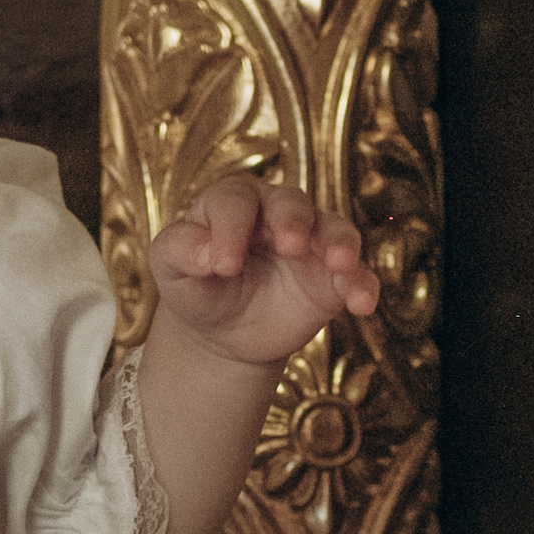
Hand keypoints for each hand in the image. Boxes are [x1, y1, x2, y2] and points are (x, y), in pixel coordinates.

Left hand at [149, 175, 379, 367]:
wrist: (223, 331)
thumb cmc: (196, 286)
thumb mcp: (171, 269)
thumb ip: (178, 250)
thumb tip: (206, 252)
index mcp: (234, 202)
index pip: (235, 202)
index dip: (231, 229)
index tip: (223, 266)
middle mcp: (278, 213)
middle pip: (292, 203)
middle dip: (294, 220)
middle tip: (290, 245)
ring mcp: (311, 243)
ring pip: (334, 229)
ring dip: (339, 243)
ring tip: (339, 263)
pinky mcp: (332, 278)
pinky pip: (355, 275)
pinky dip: (362, 285)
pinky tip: (361, 303)